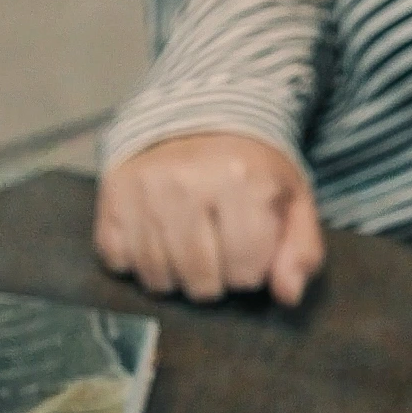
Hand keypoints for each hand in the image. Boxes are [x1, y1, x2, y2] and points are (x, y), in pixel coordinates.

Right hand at [94, 132, 325, 305]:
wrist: (195, 117)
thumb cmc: (248, 167)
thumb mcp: (291, 200)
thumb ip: (301, 250)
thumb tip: (287, 295)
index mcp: (242, 182)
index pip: (245, 272)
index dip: (250, 271)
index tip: (248, 249)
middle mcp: (187, 185)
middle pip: (200, 282)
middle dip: (214, 281)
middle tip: (216, 254)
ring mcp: (143, 192)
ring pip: (157, 277)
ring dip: (175, 277)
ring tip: (186, 252)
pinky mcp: (111, 198)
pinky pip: (119, 261)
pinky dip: (135, 263)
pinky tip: (154, 242)